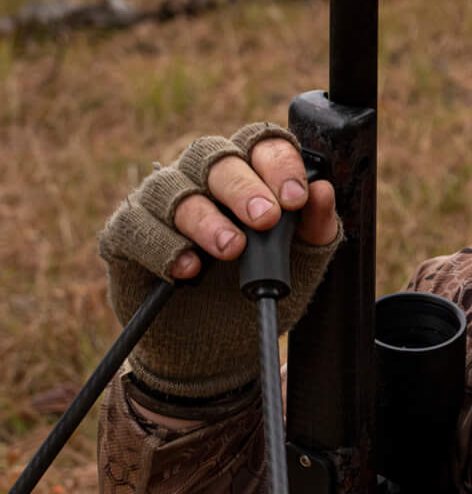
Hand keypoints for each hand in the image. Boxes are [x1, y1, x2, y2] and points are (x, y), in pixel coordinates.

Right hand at [97, 124, 340, 399]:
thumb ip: (317, 228)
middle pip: (215, 157)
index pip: (260, 143)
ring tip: (230, 249)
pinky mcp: (126, 234)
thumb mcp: (303, 264)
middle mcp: (201, 177)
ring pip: (173, 189)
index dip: (278, 163)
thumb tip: (324, 191)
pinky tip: (189, 268)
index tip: (296, 199)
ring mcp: (160, 203)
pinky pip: (136, 227)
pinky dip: (164, 246)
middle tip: (265, 220)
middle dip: (243, 188)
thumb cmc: (259, 291)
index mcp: (249, 172)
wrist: (219, 349)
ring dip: (204, 218)